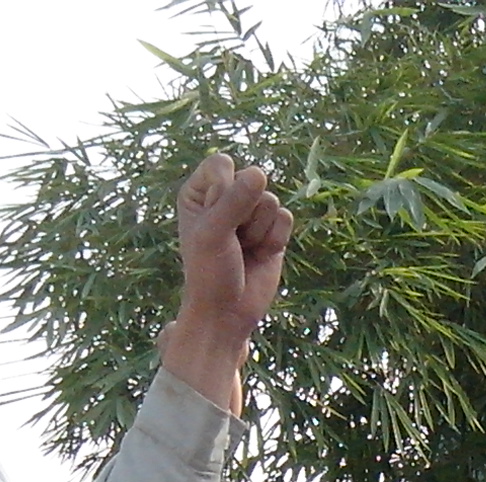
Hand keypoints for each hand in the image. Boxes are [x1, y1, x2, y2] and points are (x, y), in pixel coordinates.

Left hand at [160, 153, 291, 410]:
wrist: (228, 313)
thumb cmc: (209, 271)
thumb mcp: (214, 231)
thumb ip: (235, 199)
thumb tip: (260, 172)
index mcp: (200, 191)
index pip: (222, 165)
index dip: (224, 191)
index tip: (213, 220)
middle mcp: (226, 198)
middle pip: (250, 182)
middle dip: (244, 215)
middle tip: (231, 241)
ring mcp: (252, 214)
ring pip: (269, 201)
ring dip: (259, 230)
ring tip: (244, 249)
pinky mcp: (274, 231)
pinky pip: (285, 218)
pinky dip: (275, 239)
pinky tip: (262, 254)